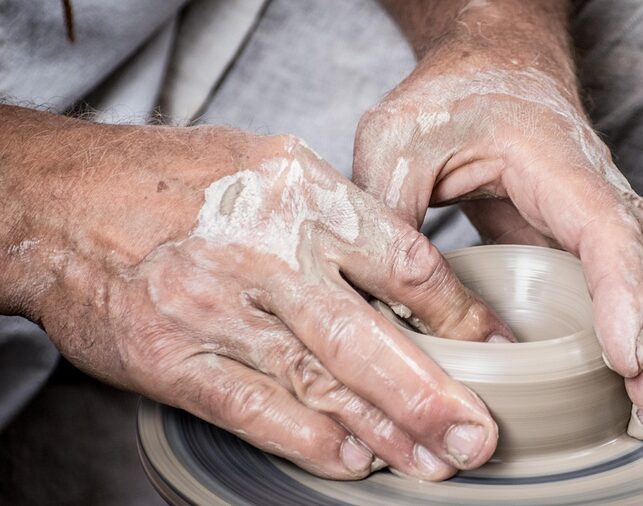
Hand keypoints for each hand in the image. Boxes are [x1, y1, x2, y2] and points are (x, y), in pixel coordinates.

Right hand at [0, 106, 513, 479]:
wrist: (67, 201)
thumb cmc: (182, 181)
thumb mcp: (274, 165)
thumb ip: (341, 218)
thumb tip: (412, 277)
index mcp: (302, 194)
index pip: (404, 262)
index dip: (458, 314)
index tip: (494, 348)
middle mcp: (265, 252)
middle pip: (366, 338)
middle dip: (430, 394)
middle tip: (477, 436)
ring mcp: (217, 310)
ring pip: (318, 383)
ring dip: (382, 429)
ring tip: (430, 460)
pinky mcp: (174, 359)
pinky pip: (254, 408)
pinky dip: (307, 439)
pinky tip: (353, 458)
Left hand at [355, 0, 642, 438]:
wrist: (489, 67)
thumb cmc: (447, 99)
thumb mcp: (395, 140)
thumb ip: (388, 210)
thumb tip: (389, 301)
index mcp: (554, 162)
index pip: (609, 229)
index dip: (625, 296)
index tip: (625, 360)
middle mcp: (599, 189)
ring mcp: (607, 215)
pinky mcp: (596, 240)